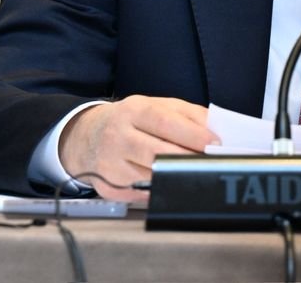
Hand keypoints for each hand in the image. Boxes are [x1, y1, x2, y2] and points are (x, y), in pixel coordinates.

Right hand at [58, 96, 214, 201]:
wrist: (86, 135)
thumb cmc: (130, 120)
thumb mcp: (155, 106)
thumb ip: (187, 114)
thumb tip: (214, 129)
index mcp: (133, 111)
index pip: (164, 122)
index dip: (191, 134)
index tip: (214, 144)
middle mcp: (118, 136)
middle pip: (157, 153)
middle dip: (187, 159)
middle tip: (210, 163)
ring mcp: (110, 164)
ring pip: (152, 177)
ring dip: (174, 177)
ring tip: (190, 173)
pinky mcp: (107, 187)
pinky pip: (140, 195)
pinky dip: (157, 191)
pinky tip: (164, 183)